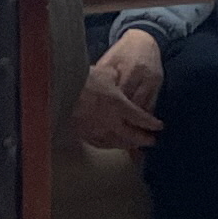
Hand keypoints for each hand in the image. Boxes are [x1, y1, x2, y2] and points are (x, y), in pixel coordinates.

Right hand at [74, 29, 166, 153]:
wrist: (58, 90)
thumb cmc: (82, 78)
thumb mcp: (106, 73)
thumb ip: (117, 80)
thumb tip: (120, 79)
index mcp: (119, 105)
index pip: (141, 118)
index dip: (152, 124)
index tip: (159, 127)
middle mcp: (110, 121)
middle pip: (132, 135)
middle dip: (144, 139)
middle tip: (152, 141)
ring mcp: (96, 130)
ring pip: (117, 142)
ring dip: (128, 144)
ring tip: (134, 145)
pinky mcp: (83, 134)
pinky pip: (100, 144)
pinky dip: (110, 145)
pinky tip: (113, 144)